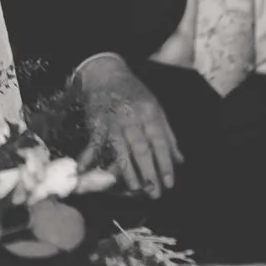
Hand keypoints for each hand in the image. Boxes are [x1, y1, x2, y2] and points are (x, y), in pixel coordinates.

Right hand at [72, 56, 182, 197]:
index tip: (170, 183)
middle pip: (141, 148)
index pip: (160, 142)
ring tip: (135, 189)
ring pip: (120, 148)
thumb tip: (180, 160)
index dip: (165, 163)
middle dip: (149, 172)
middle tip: (154, 193)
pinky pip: (93, 142)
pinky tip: (85, 169)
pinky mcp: (95, 121)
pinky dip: (88, 156)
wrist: (106, 73)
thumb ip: (168, 134)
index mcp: (149, 113)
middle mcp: (132, 117)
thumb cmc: (134, 93)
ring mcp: (112, 119)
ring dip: (126, 170)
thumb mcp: (156, 108)